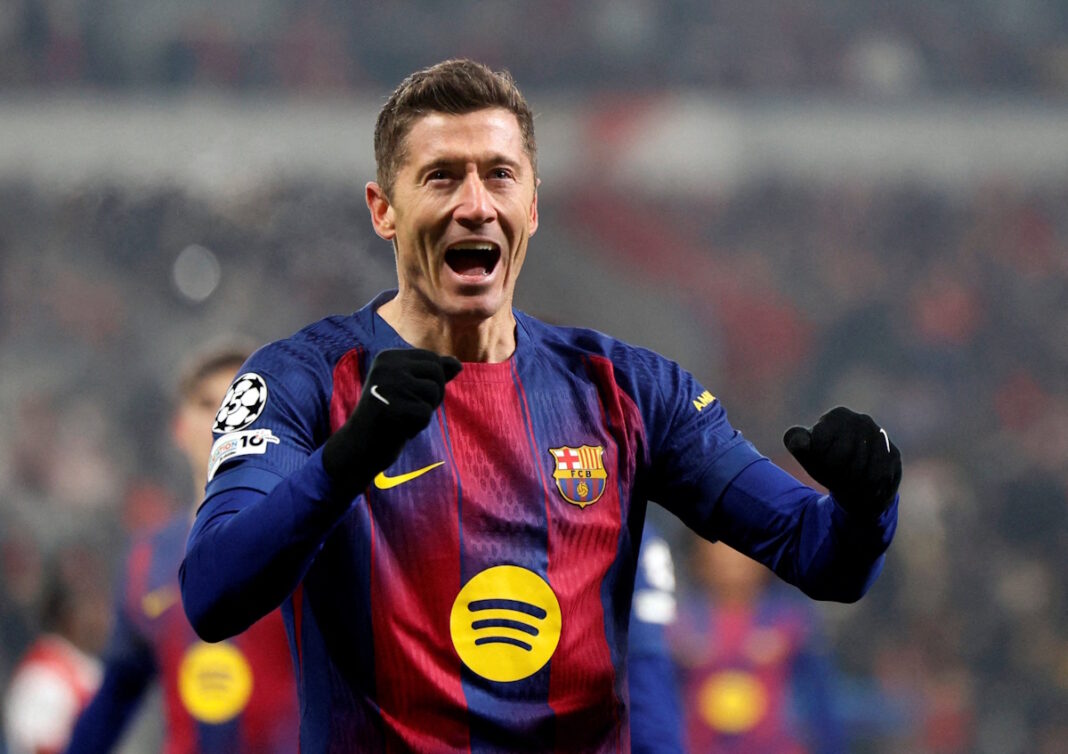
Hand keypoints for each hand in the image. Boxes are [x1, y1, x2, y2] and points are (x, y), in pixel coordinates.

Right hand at [323, 349, 461, 491]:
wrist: (359, 447)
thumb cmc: (388, 417)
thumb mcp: (409, 389)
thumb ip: (433, 375)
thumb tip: (458, 364)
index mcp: (388, 357)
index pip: (432, 359)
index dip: (433, 382)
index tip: (412, 396)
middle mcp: (385, 366)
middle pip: (436, 372)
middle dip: (434, 395)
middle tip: (412, 410)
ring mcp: (386, 385)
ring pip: (433, 392)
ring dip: (425, 411)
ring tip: (404, 419)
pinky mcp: (389, 407)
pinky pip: (425, 413)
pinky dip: (417, 427)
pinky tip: (400, 430)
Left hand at [783, 406, 900, 515]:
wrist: (855, 482)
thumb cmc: (826, 463)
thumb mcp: (807, 454)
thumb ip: (796, 442)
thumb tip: (801, 443)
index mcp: (837, 415)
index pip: (821, 445)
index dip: (818, 461)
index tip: (821, 461)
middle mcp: (861, 420)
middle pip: (841, 458)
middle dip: (835, 473)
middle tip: (837, 474)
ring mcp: (880, 436)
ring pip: (861, 469)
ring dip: (851, 482)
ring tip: (850, 479)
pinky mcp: (893, 454)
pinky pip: (878, 477)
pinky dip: (867, 487)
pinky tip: (865, 485)